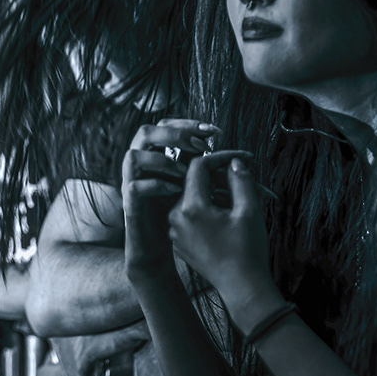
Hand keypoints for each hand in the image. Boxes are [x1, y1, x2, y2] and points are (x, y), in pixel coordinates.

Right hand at [121, 120, 215, 279]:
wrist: (160, 249)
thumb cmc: (184, 221)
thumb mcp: (209, 194)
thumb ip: (221, 176)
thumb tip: (244, 162)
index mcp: (162, 158)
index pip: (171, 128)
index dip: (192, 126)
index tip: (217, 133)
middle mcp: (146, 166)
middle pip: (147, 132)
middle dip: (174, 133)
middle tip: (199, 146)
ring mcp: (136, 184)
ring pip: (133, 156)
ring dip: (160, 159)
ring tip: (184, 171)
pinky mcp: (133, 205)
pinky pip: (135, 187)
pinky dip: (155, 186)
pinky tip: (175, 190)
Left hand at [170, 147, 273, 319]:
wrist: (242, 288)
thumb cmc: (247, 250)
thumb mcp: (249, 210)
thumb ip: (240, 180)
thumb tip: (233, 162)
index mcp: (190, 207)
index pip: (198, 166)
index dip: (220, 158)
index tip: (240, 159)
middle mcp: (175, 217)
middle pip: (193, 182)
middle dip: (218, 178)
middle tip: (243, 180)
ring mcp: (175, 231)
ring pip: (193, 199)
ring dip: (214, 195)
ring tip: (238, 202)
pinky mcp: (179, 241)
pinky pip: (190, 216)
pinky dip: (207, 210)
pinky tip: (227, 217)